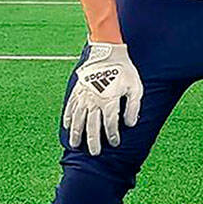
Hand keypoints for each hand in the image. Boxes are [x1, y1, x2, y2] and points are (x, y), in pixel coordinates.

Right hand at [62, 42, 142, 156]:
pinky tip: (67, 126)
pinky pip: (70, 106)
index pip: (110, 124)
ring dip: (76, 133)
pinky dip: (68, 117)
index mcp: (109, 101)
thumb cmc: (124, 70)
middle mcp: (94, 101)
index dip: (113, 135)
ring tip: (75, 144)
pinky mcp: (77, 90)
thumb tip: (130, 124)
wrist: (108, 51)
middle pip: (92, 126)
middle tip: (94, 153)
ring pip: (78, 119)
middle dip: (93, 141)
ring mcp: (84, 96)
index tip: (114, 142)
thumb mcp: (135, 87)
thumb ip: (133, 107)